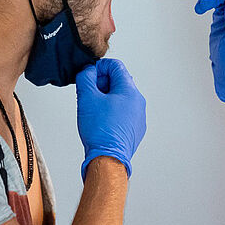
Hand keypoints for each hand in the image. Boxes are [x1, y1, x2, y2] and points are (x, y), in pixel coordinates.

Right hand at [76, 59, 145, 179]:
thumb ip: (85, 78)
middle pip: (119, 81)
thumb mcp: (86, 98)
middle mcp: (138, 101)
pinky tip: (101, 121)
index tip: (88, 76)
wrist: (108, 158)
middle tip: (88, 94)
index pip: (116, 66)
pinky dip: (112, 112)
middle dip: (101, 83)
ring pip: (121, 98)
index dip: (99, 68)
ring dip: (106, 98)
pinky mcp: (135, 128)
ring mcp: (138, 116)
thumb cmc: (100, 131)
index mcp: (130, 90)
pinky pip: (123, 113)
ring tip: (93, 110)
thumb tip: (88, 71)